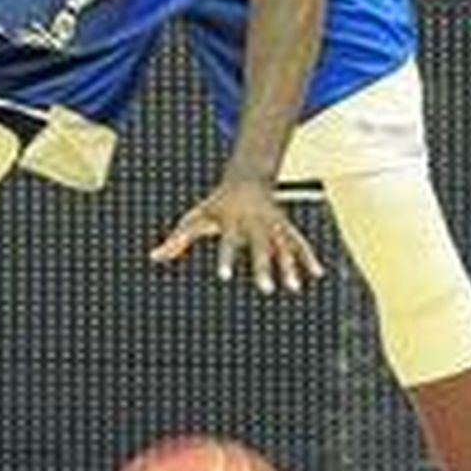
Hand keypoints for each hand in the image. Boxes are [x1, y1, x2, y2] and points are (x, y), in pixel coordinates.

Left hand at [149, 179, 325, 294]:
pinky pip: (300, 242)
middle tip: (266, 290)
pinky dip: (309, 257)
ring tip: (293, 289)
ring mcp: (273, 225)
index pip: (228, 242)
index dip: (226, 259)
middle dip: (263, 267)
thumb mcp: (195, 218)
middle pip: (259, 247)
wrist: (247, 179)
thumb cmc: (215, 206)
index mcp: (231, 221)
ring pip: (282, 246)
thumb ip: (177, 240)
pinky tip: (317, 275)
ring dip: (289, 266)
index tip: (225, 277)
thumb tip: (153, 256)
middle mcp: (255, 223)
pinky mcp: (285, 227)